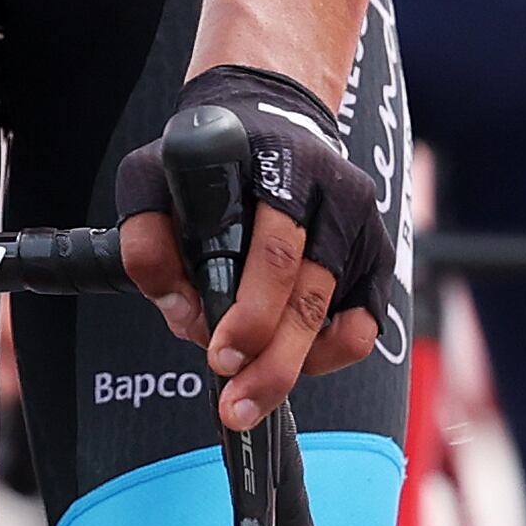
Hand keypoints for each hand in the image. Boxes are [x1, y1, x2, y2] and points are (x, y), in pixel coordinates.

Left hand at [114, 67, 396, 431]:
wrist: (272, 123)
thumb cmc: (211, 163)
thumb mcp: (155, 176)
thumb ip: (147, 238)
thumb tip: (180, 309)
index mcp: (285, 164)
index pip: (275, 249)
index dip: (250, 311)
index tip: (219, 354)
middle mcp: (336, 193)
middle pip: (309, 294)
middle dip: (270, 361)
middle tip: (234, 403)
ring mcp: (363, 227)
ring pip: (339, 317)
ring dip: (293, 365)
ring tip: (250, 392)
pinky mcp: (378, 257)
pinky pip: (366, 324)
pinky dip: (331, 353)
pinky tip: (294, 362)